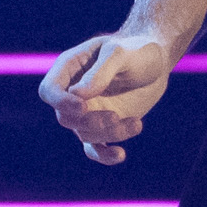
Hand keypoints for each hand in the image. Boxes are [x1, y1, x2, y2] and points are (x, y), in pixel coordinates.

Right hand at [41, 33, 174, 166]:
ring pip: (85, 134)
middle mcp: (73, 94)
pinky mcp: (103, 128)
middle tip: (114, 116)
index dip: (60, 102)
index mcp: (69, 69)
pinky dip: (105, 155)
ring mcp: (87, 113)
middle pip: (65, 118)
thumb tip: (77, 95)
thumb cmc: (137, 50)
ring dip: (110, 132)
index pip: (49, 91)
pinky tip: (120, 155)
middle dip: (89, 121)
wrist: (157, 63)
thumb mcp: (120, 54)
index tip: (83, 107)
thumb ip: (100, 72)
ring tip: (137, 123)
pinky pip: (96, 149)